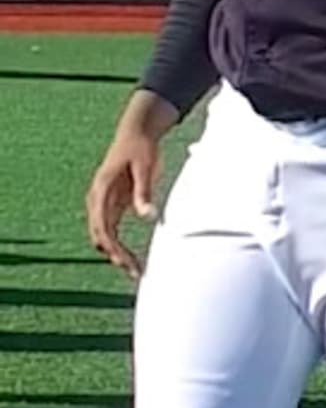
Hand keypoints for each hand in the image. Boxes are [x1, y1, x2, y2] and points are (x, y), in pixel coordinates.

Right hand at [85, 125, 163, 278]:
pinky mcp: (112, 206)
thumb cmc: (141, 149)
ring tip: (136, 272)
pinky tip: (133, 261)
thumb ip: (144, 192)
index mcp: (100, 190)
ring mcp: (103, 205)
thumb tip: (147, 216)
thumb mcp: (146, 167)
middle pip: (101, 236)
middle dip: (116, 256)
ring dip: (117, 255)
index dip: (113, 247)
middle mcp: (96, 200)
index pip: (102, 226)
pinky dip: (120, 248)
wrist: (136, 134)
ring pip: (104, 238)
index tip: (126, 262)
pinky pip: (112, 232)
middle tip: (136, 273)